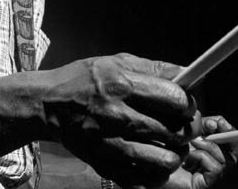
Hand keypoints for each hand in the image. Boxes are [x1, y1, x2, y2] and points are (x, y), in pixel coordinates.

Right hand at [41, 53, 198, 187]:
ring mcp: (110, 144)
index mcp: (122, 83)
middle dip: (187, 128)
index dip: (189, 103)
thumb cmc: (85, 79)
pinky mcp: (105, 165)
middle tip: (183, 124)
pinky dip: (156, 170)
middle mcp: (116, 114)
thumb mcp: (118, 61)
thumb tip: (188, 75)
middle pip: (175, 130)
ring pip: (165, 160)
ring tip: (169, 142)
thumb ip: (154, 68)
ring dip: (174, 152)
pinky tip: (151, 155)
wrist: (48, 104)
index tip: (187, 104)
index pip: (174, 99)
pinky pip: (146, 178)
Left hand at [160, 115, 237, 188]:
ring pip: (225, 159)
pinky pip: (216, 168)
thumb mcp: (183, 130)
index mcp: (208, 149)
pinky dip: (202, 158)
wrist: (149, 165)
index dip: (231, 130)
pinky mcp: (204, 185)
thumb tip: (213, 122)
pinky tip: (187, 159)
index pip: (232, 142)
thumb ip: (197, 124)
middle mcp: (212, 163)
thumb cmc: (162, 147)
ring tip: (191, 143)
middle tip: (209, 127)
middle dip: (226, 135)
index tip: (218, 121)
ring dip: (208, 145)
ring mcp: (208, 176)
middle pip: (236, 153)